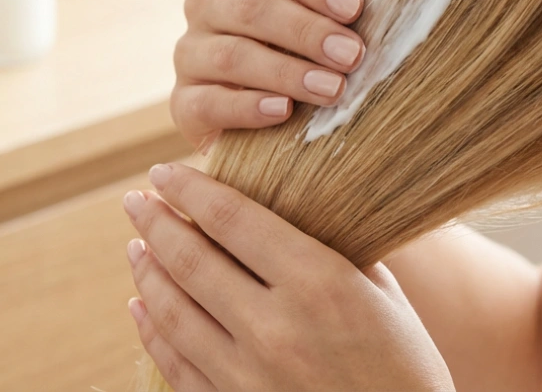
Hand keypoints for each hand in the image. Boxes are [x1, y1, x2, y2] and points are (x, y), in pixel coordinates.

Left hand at [124, 162, 454, 391]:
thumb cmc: (406, 369)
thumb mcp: (383, 296)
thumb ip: (330, 249)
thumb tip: (283, 205)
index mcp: (318, 283)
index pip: (231, 219)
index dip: (189, 189)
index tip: (163, 171)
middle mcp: (275, 327)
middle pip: (191, 259)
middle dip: (155, 222)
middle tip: (135, 200)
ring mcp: (249, 376)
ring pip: (172, 310)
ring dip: (146, 272)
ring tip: (135, 245)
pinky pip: (175, 364)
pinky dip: (152, 330)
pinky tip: (142, 306)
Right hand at [173, 0, 364, 149]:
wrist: (259, 116)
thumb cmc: (302, 53)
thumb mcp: (317, 21)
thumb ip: (337, 8)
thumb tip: (394, 4)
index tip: (354, 7)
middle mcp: (206, 4)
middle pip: (253, 8)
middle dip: (307, 31)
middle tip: (352, 55)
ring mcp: (189, 52)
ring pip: (231, 55)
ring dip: (286, 72)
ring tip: (331, 89)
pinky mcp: (182, 101)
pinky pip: (209, 101)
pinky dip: (248, 107)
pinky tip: (282, 111)